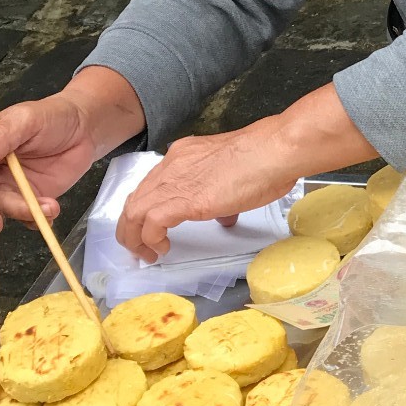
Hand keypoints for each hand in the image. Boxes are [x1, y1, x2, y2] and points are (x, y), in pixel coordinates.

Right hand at [0, 74, 138, 234]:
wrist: (85, 130)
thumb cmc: (52, 116)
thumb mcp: (27, 119)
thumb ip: (2, 136)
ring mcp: (4, 186)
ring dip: (17, 213)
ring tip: (47, 206)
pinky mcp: (25, 200)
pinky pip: (21, 219)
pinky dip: (33, 220)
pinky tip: (50, 209)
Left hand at [117, 85, 375, 261]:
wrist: (273, 151)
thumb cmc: (265, 158)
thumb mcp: (233, 175)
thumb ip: (221, 193)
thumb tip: (224, 215)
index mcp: (183, 155)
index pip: (151, 185)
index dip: (145, 210)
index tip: (150, 228)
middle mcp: (172, 165)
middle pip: (135, 199)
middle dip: (131, 228)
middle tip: (140, 248)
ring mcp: (176, 180)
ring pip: (134, 212)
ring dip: (135, 238)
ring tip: (146, 254)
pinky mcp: (184, 199)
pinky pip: (151, 223)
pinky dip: (150, 239)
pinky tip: (162, 249)